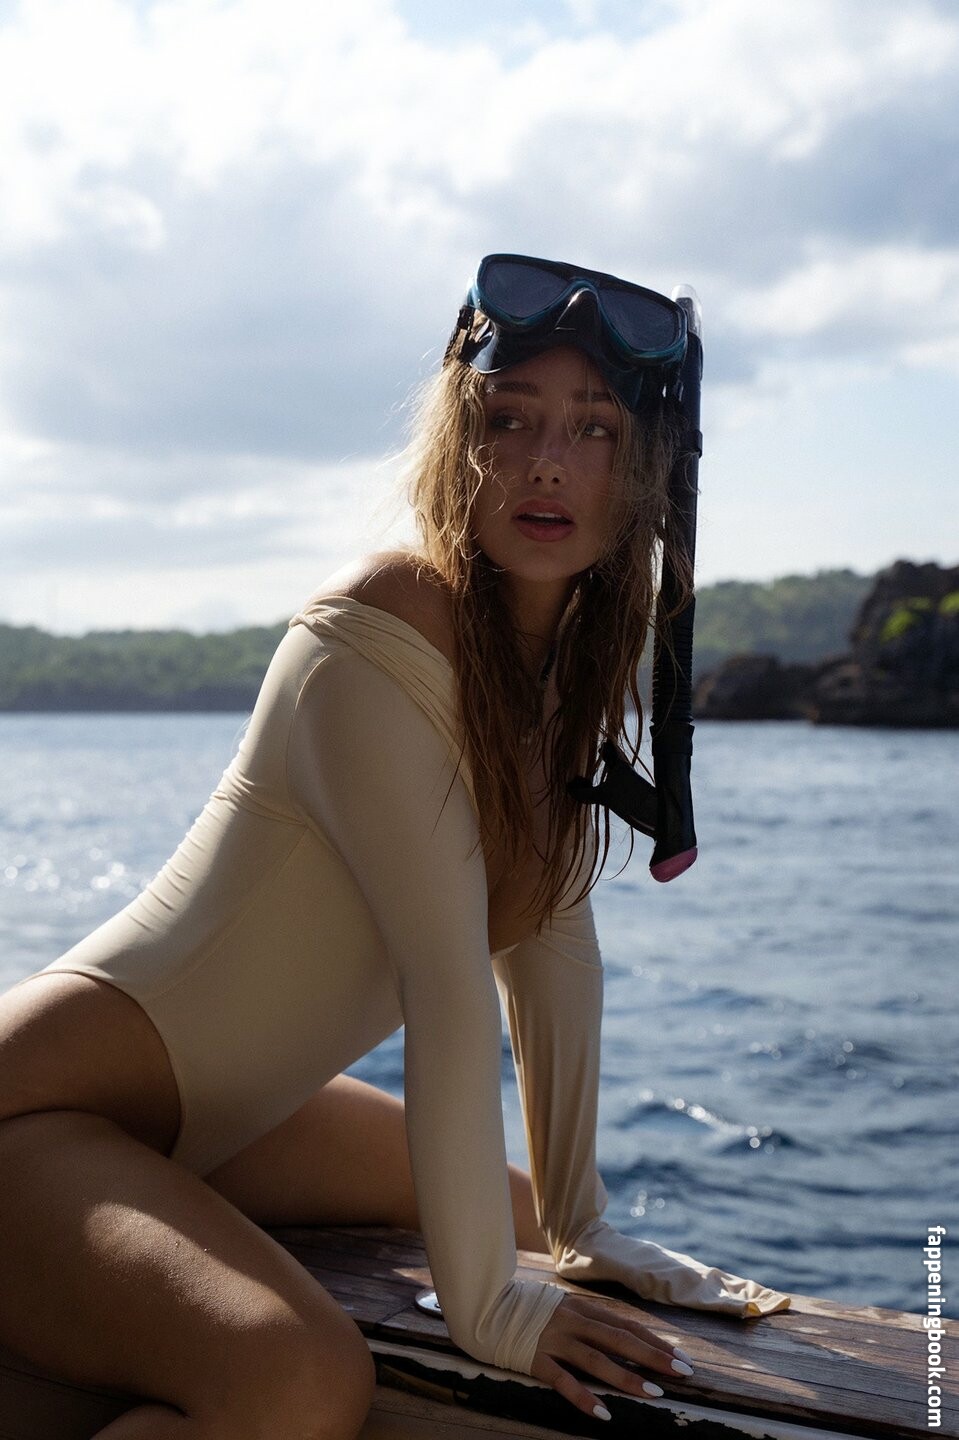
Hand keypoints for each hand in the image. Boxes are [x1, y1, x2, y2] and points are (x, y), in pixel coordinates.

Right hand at [530, 1292, 693, 1421]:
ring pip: (596, 1359)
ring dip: (626, 1376)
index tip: (680, 1358)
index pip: (626, 1326)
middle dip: (653, 1356)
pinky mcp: (536, 1358)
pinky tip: (603, 1412)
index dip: (654, 1341)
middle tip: (681, 1373)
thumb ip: (588, 1321)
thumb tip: (621, 1337)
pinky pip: (563, 1380)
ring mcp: (554, 1340)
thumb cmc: (528, 1310)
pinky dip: (584, 1396)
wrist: (487, 1306)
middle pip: (619, 1339)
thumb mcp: (562, 1308)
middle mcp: (572, 1321)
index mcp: (581, 1309)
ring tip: (653, 1393)